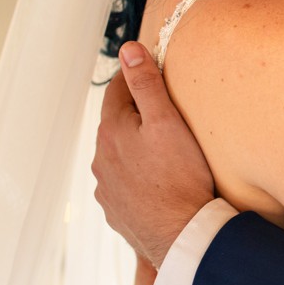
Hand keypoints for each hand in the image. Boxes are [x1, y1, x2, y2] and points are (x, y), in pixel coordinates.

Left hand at [92, 40, 214, 266]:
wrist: (182, 236)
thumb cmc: (180, 176)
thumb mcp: (167, 121)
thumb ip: (146, 84)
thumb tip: (127, 49)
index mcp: (111, 131)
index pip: (117, 91)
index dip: (135, 78)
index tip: (152, 72)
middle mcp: (101, 159)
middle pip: (116, 124)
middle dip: (136, 115)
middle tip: (165, 111)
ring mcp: (106, 189)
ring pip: (118, 156)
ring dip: (135, 148)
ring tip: (163, 150)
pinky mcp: (117, 212)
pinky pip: (124, 185)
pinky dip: (137, 178)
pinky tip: (158, 183)